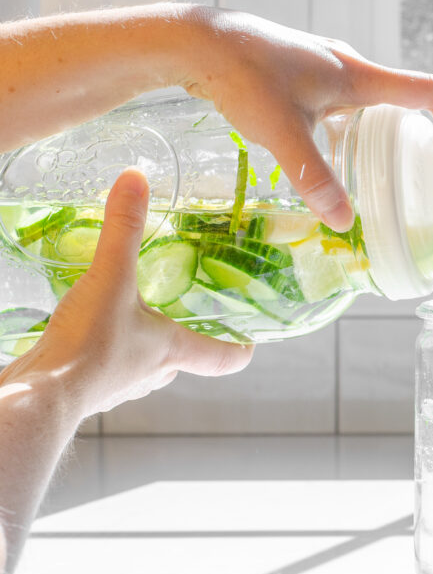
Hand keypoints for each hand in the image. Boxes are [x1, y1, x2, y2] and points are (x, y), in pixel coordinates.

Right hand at [6, 168, 252, 421]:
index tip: (250, 342)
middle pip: (181, 358)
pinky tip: (88, 331)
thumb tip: (136, 178)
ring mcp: (119, 385)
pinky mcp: (86, 388)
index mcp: (173, 350)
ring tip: (132, 315)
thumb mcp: (110, 278)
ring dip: (142, 344)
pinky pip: (106, 366)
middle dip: (185, 338)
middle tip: (184, 312)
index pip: (223, 358)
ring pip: (143, 364)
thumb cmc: (88, 346)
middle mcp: (152, 373)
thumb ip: (123, 230)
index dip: (238, 349)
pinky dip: (105, 351)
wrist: (40, 395)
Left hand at [177, 6, 432, 231]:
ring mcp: (330, 72)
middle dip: (421, 136)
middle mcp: (351, 69)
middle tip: (418, 174)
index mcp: (358, 76)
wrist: (198, 41)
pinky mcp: (310, 78)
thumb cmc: (240, 74)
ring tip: (376, 174)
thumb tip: (343, 222)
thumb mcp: (281, 132)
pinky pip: (348, 106)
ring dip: (384, 136)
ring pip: (374, 105)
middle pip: (406, 99)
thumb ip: (314, 178)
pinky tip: (331, 157)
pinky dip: (354, 132)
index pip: (430, 90)